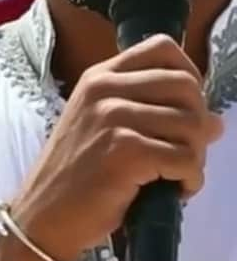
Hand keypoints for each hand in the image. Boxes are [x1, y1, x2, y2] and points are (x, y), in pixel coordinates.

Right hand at [0, 34, 222, 260]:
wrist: (44, 213)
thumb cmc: (76, 173)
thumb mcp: (104, 126)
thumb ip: (153, 113)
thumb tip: (216, 121)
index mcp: (100, 76)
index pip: (162, 47)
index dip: (190, 74)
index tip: (188, 106)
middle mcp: (105, 89)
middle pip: (185, 84)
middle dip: (199, 120)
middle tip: (187, 149)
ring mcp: (113, 117)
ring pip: (191, 123)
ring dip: (196, 155)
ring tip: (179, 173)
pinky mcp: (124, 151)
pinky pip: (185, 158)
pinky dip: (191, 179)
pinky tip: (176, 190)